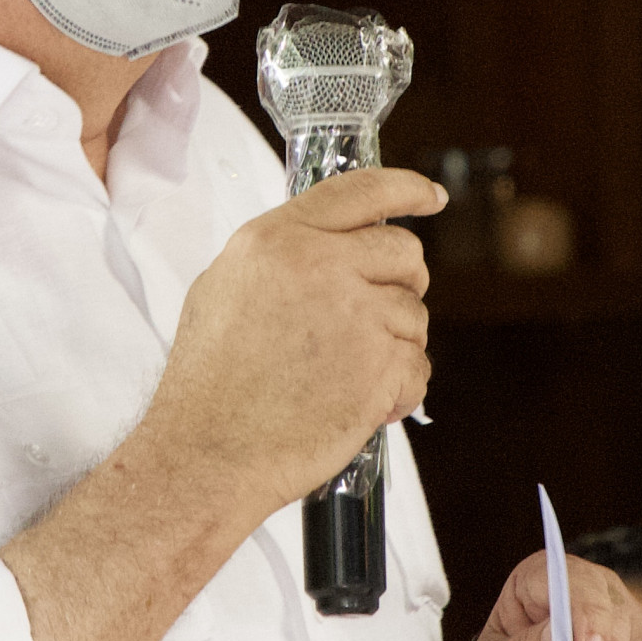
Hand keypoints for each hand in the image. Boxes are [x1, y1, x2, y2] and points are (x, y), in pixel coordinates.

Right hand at [147, 166, 445, 512]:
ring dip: (393, 344)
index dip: (406, 189)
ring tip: (343, 373)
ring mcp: (357, 315)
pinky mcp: (381, 366)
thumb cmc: (209, 381)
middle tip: (374, 315)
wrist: (208, 451)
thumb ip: (282, 254)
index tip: (432, 195)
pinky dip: (398, 389)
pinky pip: (418, 366)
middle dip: (401, 283)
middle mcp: (322, 265)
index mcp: (279, 238)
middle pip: (404, 251)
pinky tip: (358, 402)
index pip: (362, 189)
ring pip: (414, 314)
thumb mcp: (225, 285)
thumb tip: (329, 245)